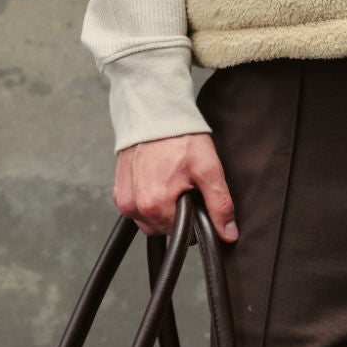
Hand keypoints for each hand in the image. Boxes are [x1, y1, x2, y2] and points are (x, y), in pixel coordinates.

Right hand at [112, 131, 237, 239]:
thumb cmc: (180, 138)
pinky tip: (157, 180)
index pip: (181, 233)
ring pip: (149, 221)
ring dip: (162, 209)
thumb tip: (228, 233)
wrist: (154, 112)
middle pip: (164, 228)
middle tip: (185, 186)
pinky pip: (136, 209)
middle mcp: (135, 207)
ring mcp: (124, 200)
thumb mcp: (208, 170)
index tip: (195, 196)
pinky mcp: (118, 191)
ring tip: (171, 182)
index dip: (194, 217)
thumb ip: (219, 205)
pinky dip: (148, 200)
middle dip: (177, 213)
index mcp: (155, 206)